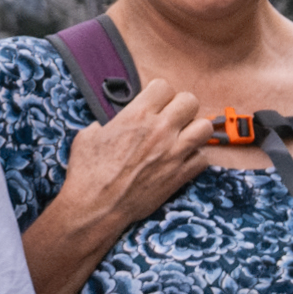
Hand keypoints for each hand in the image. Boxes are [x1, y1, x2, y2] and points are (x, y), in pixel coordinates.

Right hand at [55, 80, 226, 233]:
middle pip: (190, 101)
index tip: (154, 103)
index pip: (164, 86)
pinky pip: (202, 158)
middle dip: (181, 107)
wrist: (95, 207)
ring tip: (182, 137)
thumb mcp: (89, 135)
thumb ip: (108, 123)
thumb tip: (113, 122)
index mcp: (137, 115)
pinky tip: (181, 161)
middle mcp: (160, 130)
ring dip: (194, 130)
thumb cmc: (87, 172)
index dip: (159, 93)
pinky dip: (194, 159)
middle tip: (171, 118)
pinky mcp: (179, 176)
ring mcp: (173, 153)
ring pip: (205, 127)